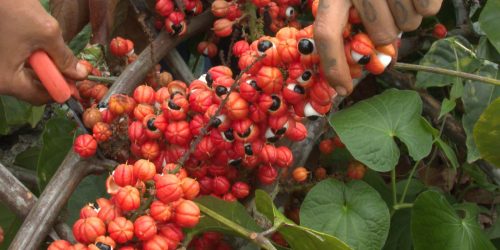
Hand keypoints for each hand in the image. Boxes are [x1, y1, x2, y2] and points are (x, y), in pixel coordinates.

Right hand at [0, 0, 87, 104]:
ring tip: (50, 50)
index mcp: (6, 80)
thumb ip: (65, 57)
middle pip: (32, 88)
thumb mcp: (47, 34)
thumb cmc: (13, 8)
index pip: (39, 97)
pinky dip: (31, 61)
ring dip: (43, 68)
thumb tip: (80, 74)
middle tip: (69, 67)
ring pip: (25, 77)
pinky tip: (39, 48)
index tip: (76, 81)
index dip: (61, 89)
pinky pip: (17, 67)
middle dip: (52, 77)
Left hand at [314, 0, 441, 95]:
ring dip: (407, 16)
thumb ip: (348, 19)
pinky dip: (426, 4)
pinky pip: (429, 10)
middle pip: (380, 34)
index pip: (327, 34)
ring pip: (407, 24)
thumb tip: (366, 61)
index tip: (344, 89)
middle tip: (387, 12)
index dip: (334, 66)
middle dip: (387, 32)